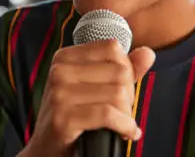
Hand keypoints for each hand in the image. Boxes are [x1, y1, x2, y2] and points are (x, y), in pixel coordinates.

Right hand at [23, 40, 155, 156]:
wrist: (46, 151)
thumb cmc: (72, 117)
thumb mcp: (94, 88)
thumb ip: (122, 69)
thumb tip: (148, 53)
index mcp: (64, 57)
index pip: (112, 48)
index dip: (126, 70)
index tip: (119, 89)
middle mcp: (59, 71)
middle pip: (120, 71)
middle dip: (128, 95)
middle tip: (120, 111)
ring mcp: (59, 94)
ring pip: (118, 93)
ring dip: (127, 114)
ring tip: (119, 123)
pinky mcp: (64, 118)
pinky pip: (109, 115)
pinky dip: (124, 126)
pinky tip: (125, 133)